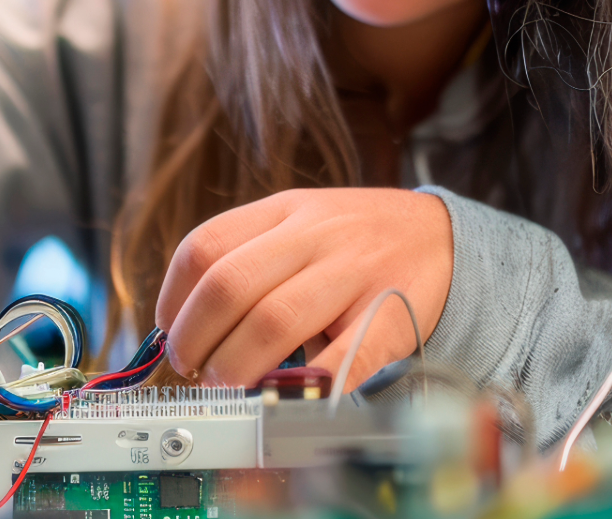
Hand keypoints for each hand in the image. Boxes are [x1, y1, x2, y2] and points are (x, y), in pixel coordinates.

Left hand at [155, 188, 451, 389]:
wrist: (442, 237)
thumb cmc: (356, 241)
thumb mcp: (301, 224)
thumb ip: (250, 261)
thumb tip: (187, 328)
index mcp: (283, 211)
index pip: (203, 246)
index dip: (172, 297)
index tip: (168, 331)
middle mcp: (315, 235)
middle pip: (229, 285)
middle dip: (196, 338)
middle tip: (193, 368)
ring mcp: (355, 272)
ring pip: (273, 321)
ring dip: (236, 366)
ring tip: (228, 384)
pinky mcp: (391, 316)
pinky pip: (342, 358)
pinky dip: (307, 388)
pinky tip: (286, 400)